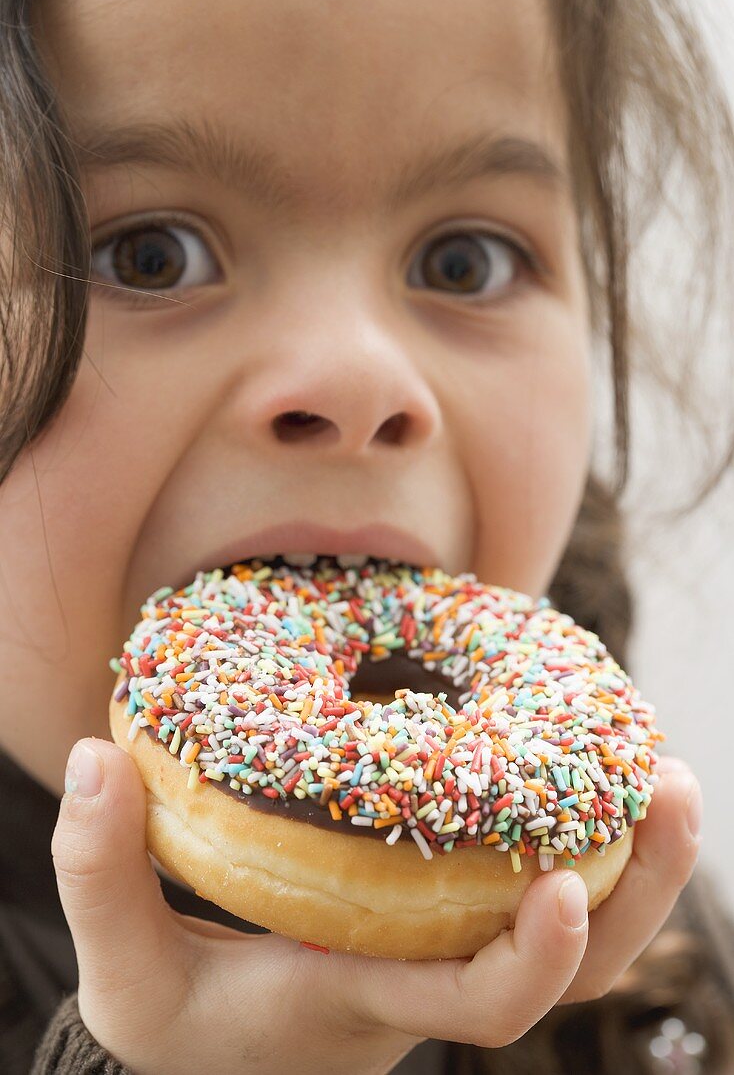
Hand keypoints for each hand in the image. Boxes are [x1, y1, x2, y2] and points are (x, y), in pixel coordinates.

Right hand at [51, 741, 699, 1073]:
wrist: (215, 1057)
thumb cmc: (177, 1027)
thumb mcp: (122, 971)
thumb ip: (100, 871)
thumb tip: (97, 761)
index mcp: (370, 1000)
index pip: (479, 1011)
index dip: (533, 964)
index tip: (559, 893)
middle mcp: (435, 982)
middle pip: (579, 973)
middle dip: (642, 891)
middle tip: (670, 783)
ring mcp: (453, 955)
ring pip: (588, 938)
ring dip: (639, 862)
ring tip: (662, 768)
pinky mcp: (452, 927)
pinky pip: (542, 891)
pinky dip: (589, 842)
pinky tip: (592, 771)